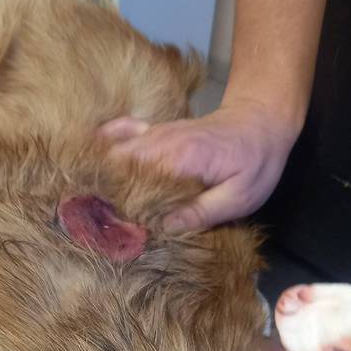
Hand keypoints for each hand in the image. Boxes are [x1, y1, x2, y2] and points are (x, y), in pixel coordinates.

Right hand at [100, 97, 297, 231]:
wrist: (260, 120)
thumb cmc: (256, 162)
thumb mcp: (240, 197)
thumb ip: (203, 212)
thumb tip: (165, 228)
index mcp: (179, 160)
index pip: (133, 184)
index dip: (118, 208)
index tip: (112, 230)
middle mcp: (159, 143)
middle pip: (113, 167)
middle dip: (102, 193)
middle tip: (96, 222)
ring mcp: (154, 135)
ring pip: (112, 154)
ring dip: (102, 178)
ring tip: (90, 205)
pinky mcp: (154, 133)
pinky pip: (119, 135)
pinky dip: (104, 148)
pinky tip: (96, 167)